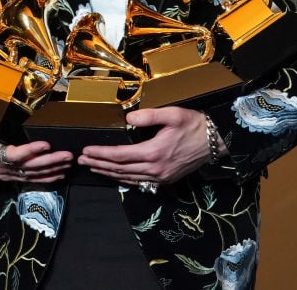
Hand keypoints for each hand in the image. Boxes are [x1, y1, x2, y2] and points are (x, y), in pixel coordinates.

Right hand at [0, 112, 71, 182]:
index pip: (13, 154)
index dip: (29, 151)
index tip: (45, 144)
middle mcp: (0, 166)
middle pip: (28, 167)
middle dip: (49, 162)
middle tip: (68, 155)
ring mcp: (5, 172)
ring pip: (32, 174)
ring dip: (51, 169)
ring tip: (69, 163)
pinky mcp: (8, 174)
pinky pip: (29, 178)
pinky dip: (45, 177)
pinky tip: (59, 174)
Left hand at [77, 106, 210, 187]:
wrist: (216, 142)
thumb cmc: (193, 125)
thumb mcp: (172, 114)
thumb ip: (148, 116)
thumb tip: (128, 119)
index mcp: (154, 152)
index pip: (119, 155)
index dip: (100, 154)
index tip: (86, 151)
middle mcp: (155, 169)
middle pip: (119, 169)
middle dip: (98, 164)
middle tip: (81, 161)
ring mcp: (160, 177)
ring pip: (127, 178)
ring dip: (107, 173)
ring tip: (92, 167)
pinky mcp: (165, 180)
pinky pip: (138, 181)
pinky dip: (122, 178)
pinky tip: (114, 175)